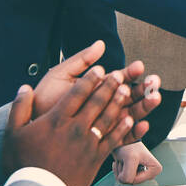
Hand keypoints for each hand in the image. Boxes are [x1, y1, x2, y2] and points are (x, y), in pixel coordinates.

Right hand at [1, 68, 136, 185]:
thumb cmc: (23, 164)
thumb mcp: (12, 133)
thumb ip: (19, 108)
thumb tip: (24, 88)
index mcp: (56, 119)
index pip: (77, 93)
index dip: (90, 79)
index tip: (100, 69)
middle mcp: (75, 128)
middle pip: (97, 102)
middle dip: (109, 86)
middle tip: (119, 74)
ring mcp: (88, 143)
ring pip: (108, 118)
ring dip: (119, 102)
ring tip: (127, 90)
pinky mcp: (95, 159)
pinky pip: (113, 140)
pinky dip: (122, 128)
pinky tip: (129, 119)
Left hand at [34, 44, 160, 143]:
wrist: (31, 125)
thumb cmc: (44, 100)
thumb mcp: (61, 74)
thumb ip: (81, 60)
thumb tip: (100, 43)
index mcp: (96, 89)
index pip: (119, 79)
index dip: (131, 73)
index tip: (139, 66)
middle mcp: (102, 106)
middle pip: (129, 97)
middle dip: (144, 89)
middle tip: (154, 82)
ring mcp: (104, 123)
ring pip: (130, 115)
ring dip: (144, 107)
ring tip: (154, 98)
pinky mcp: (102, 141)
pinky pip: (122, 139)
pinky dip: (134, 132)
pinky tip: (143, 124)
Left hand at [112, 141, 161, 184]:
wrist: (123, 140)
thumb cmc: (129, 145)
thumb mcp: (130, 158)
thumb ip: (128, 175)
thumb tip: (125, 182)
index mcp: (155, 170)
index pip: (135, 180)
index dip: (128, 171)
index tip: (129, 160)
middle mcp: (151, 174)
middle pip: (131, 181)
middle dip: (124, 170)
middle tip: (125, 159)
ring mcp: (142, 174)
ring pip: (126, 180)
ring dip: (120, 169)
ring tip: (124, 159)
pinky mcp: (135, 174)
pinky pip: (122, 178)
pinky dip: (118, 170)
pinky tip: (122, 161)